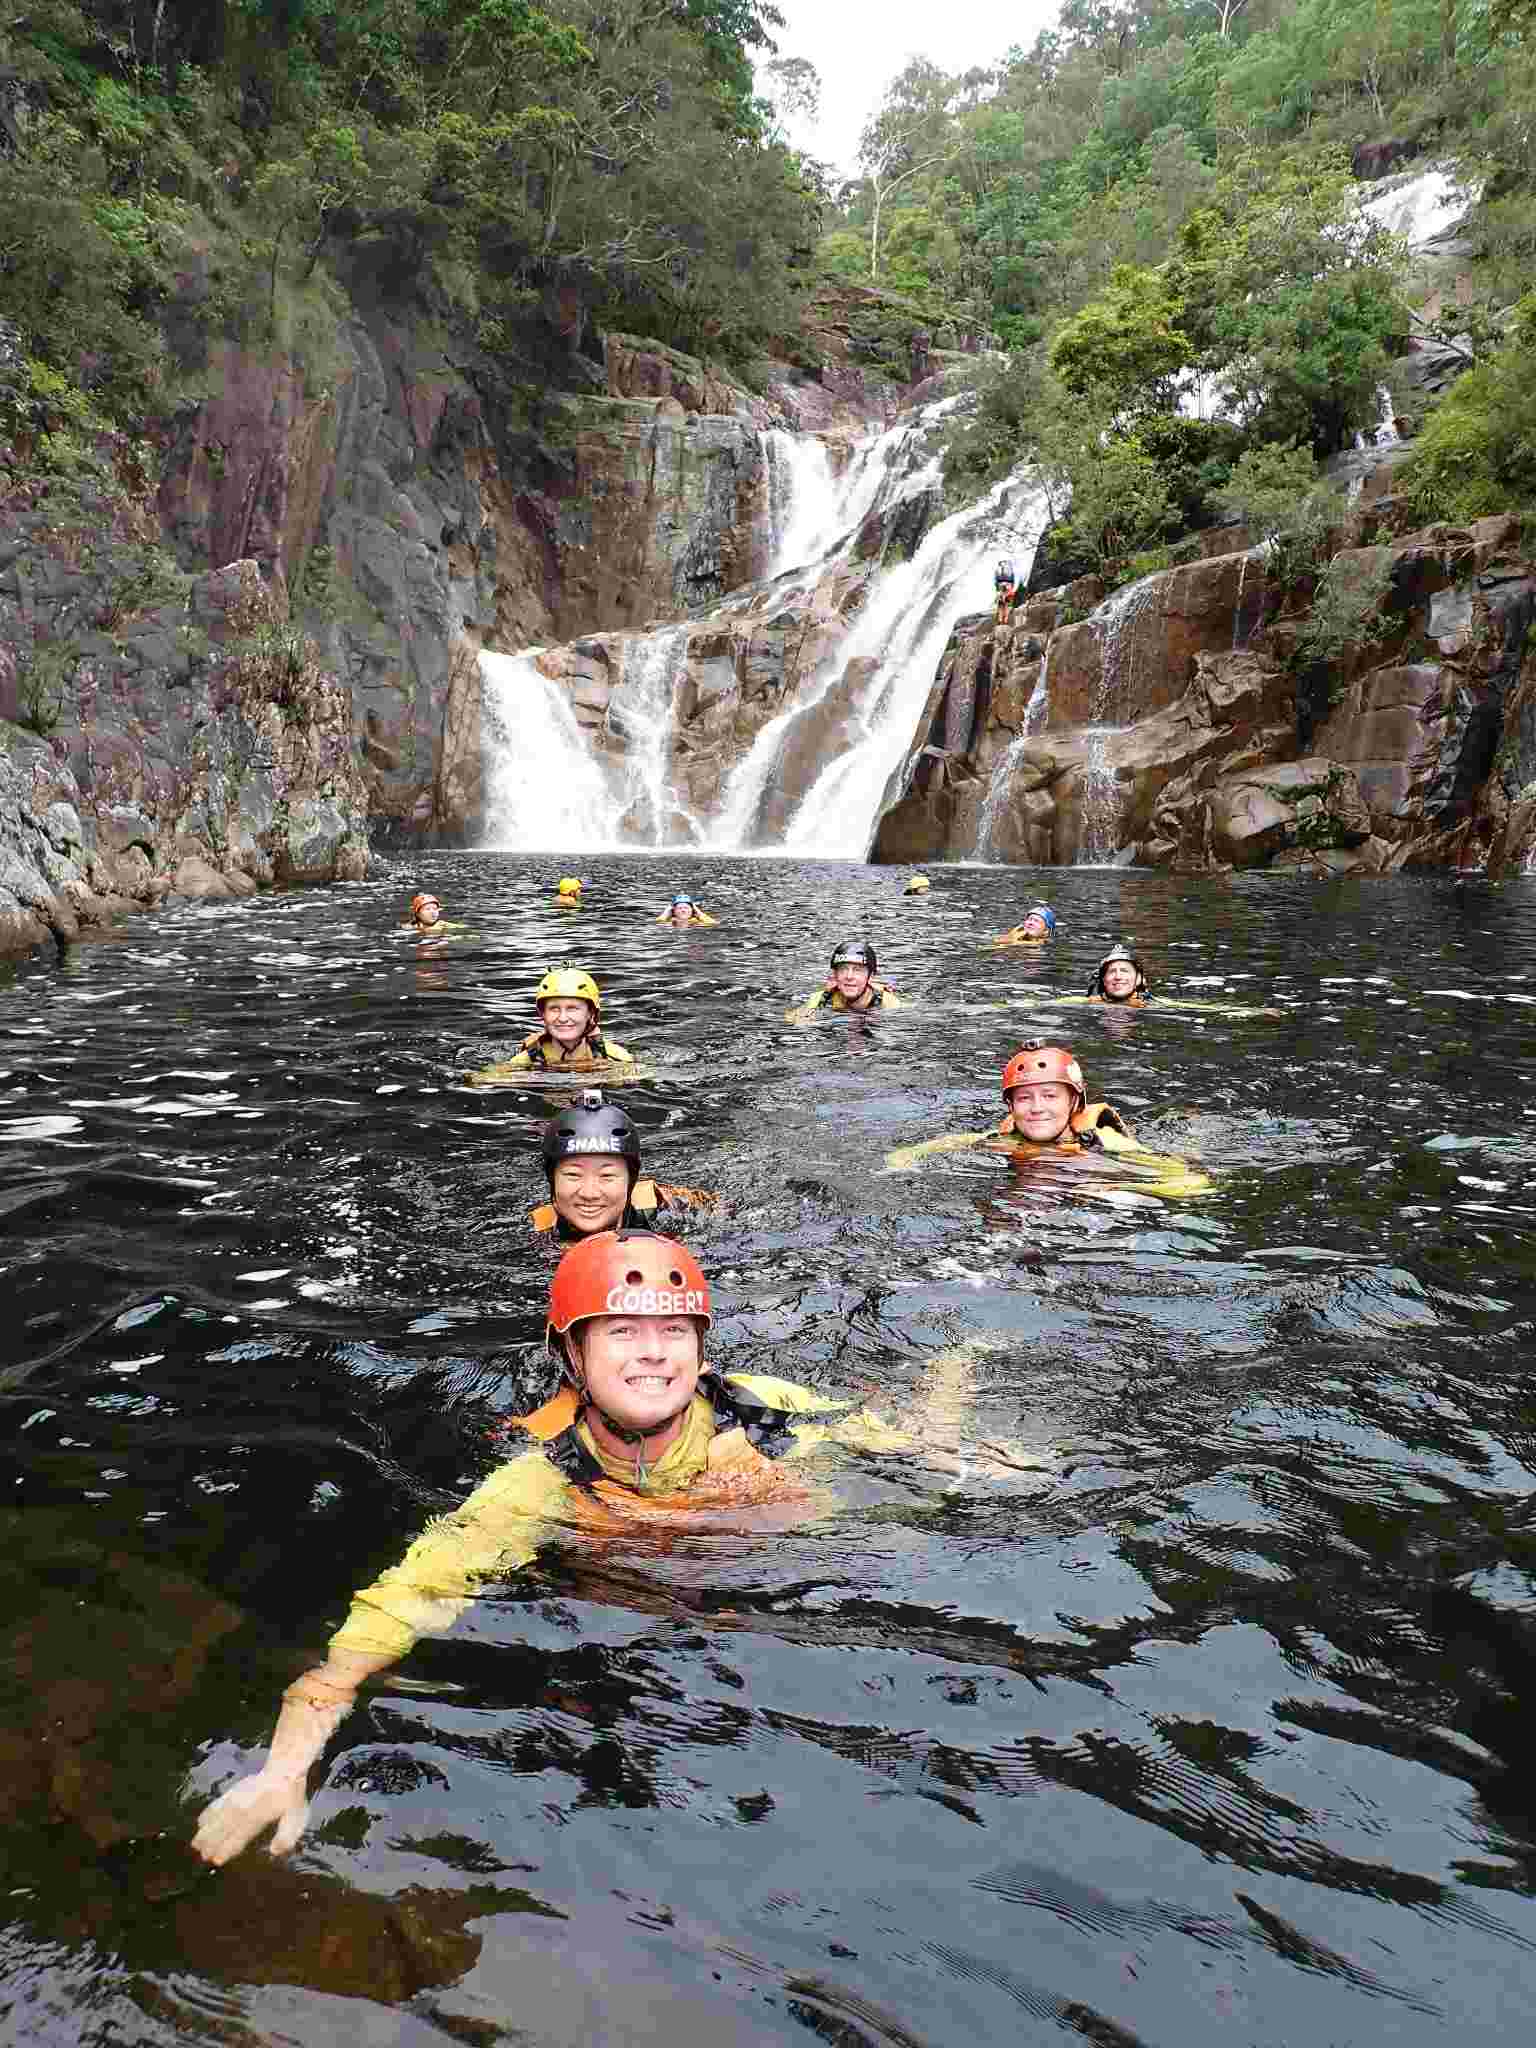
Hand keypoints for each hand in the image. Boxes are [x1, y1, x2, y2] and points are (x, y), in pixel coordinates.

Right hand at [193, 1765, 309, 1865]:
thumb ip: (286, 1836)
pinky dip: (207, 1814)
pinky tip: (200, 1822)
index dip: (226, 1851)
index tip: (216, 1861)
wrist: (285, 1768)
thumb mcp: (296, 1817)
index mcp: (256, 1817)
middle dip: (211, 1844)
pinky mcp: (233, 1791)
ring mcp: (235, 1798)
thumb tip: (273, 1851)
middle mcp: (242, 1809)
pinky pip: (216, 1804)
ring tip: (195, 1844)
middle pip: (222, 1830)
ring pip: (215, 1818)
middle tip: (202, 1857)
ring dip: (205, 1832)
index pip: (237, 1838)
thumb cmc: (291, 1796)